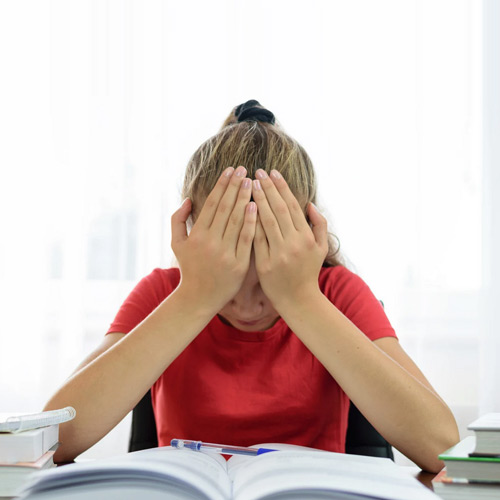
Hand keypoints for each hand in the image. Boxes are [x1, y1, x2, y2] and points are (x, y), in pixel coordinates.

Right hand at [171, 166, 256, 312]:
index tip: (230, 170)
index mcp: (197, 235)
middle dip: (235, 186)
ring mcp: (225, 253)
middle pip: (225, 208)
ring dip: (244, 199)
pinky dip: (251, 222)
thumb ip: (178, 220)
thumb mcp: (177, 243)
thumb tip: (188, 199)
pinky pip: (246, 240)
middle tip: (244, 170)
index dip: (221, 185)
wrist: (198, 298)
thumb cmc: (189, 268)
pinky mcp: (239, 264)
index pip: (212, 204)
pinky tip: (256, 206)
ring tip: (252, 182)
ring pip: (237, 220)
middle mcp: (210, 242)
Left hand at [251, 169, 327, 309]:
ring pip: (266, 221)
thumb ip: (320, 225)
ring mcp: (279, 254)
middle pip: (279, 210)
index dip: (282, 188)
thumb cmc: (308, 272)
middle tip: (257, 172)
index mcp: (307, 237)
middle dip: (268, 188)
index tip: (273, 173)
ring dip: (258, 200)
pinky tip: (243, 208)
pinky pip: (256, 239)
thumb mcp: (322, 248)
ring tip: (250, 184)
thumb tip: (310, 204)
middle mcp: (294, 243)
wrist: (298, 300)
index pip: (293, 206)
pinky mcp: (265, 264)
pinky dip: (250, 223)